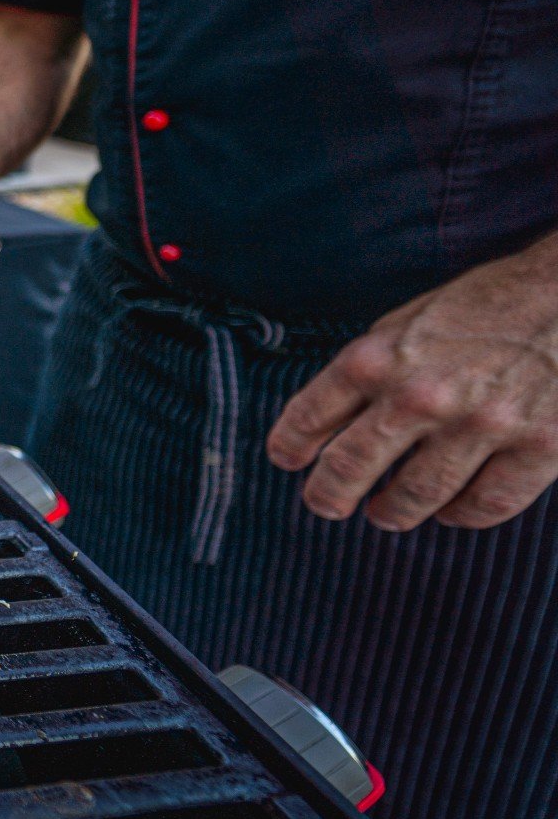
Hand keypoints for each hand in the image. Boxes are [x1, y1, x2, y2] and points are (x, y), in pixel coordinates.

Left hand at [267, 241, 557, 529]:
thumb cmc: (487, 303)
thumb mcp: (410, 320)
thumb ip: (373, 367)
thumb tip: (333, 417)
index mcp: (378, 358)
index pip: (311, 414)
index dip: (292, 444)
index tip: (286, 460)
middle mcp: (420, 396)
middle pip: (351, 467)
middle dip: (328, 494)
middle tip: (323, 505)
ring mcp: (480, 426)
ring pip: (416, 496)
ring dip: (393, 512)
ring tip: (385, 514)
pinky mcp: (539, 448)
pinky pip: (486, 505)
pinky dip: (462, 515)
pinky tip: (451, 513)